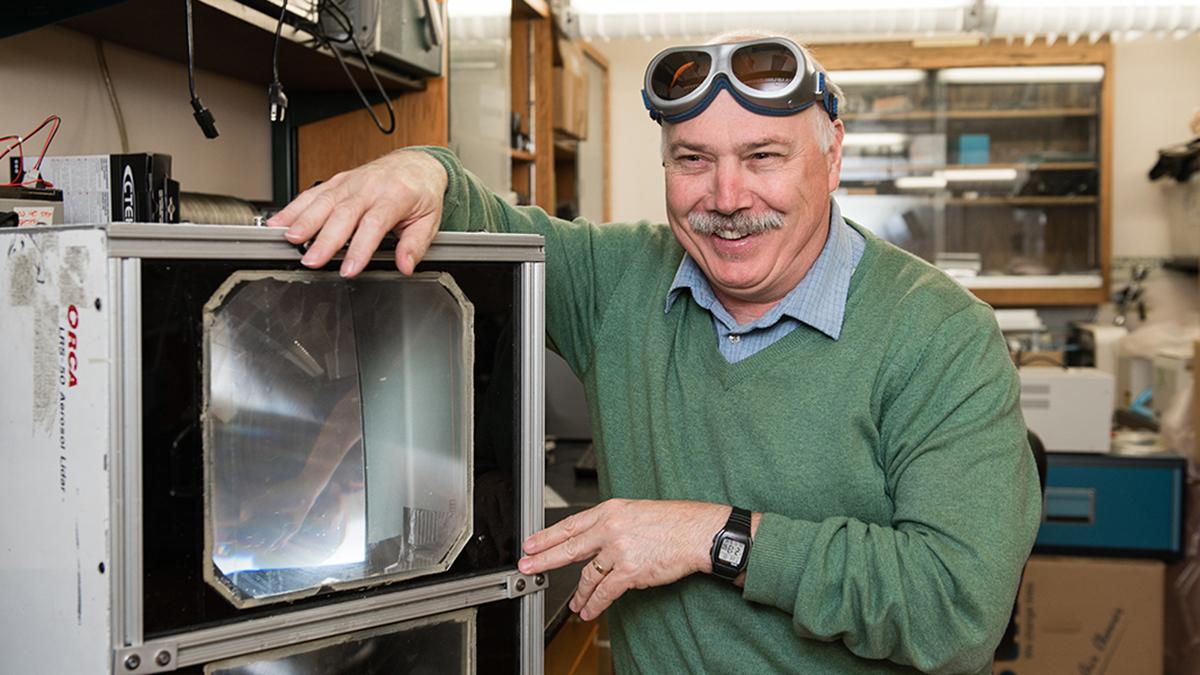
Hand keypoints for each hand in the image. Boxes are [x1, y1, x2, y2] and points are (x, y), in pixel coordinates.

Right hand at [267, 150, 448, 277]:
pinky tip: (280, 222)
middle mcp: (369, 187)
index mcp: (395, 196)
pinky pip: (313, 193)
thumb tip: (406, 265)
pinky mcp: (337, 181)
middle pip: (343, 213)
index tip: (349, 269)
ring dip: (303, 221)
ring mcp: (351, 182)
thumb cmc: (421, 193)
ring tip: (289, 239)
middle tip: (311, 260)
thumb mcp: (429, 220)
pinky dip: (294, 207)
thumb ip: (416, 244)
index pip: (374, 224)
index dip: (359, 248)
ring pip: (323, 200)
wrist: (417, 164)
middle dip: (325, 239)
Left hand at [518, 499, 729, 620]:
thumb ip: (612, 524)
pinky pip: (605, 592)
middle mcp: (610, 528)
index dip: (546, 536)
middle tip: (527, 567)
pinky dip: (594, 604)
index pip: (570, 525)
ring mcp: (619, 550)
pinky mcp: (630, 571)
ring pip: (587, 575)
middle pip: (568, 547)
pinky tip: (588, 610)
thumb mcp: (635, 512)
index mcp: (610, 511)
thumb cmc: (673, 522)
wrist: (697, 532)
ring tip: (573, 603)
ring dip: (578, 593)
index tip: (531, 544)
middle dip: (544, 559)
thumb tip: (593, 540)